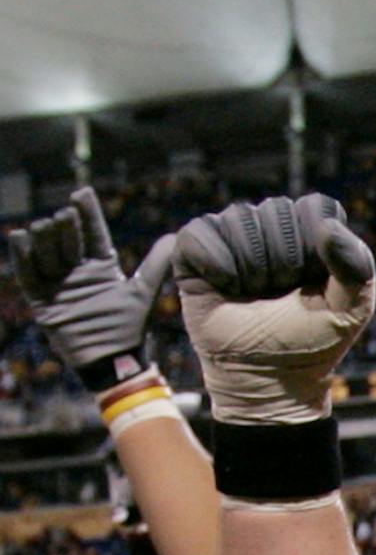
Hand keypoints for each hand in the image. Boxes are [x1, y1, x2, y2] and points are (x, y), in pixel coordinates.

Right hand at [7, 189, 175, 385]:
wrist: (114, 361)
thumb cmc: (130, 327)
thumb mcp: (143, 292)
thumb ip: (156, 264)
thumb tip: (177, 238)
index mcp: (101, 265)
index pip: (92, 233)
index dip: (87, 213)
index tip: (82, 193)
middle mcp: (78, 270)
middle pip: (68, 241)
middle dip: (67, 227)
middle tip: (67, 215)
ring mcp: (59, 284)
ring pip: (48, 254)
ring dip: (46, 238)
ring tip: (47, 225)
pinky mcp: (44, 301)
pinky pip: (29, 275)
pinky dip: (23, 257)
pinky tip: (19, 237)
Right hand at [175, 193, 374, 425]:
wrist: (269, 380)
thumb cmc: (312, 344)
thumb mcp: (351, 310)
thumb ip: (357, 266)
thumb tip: (328, 227)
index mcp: (311, 232)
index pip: (317, 208)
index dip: (317, 246)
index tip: (316, 281)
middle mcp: (269, 226)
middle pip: (277, 211)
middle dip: (285, 261)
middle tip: (281, 295)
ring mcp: (230, 236)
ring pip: (240, 220)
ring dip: (252, 268)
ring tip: (254, 295)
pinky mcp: (193, 251)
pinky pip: (199, 234)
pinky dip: (216, 264)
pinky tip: (225, 288)